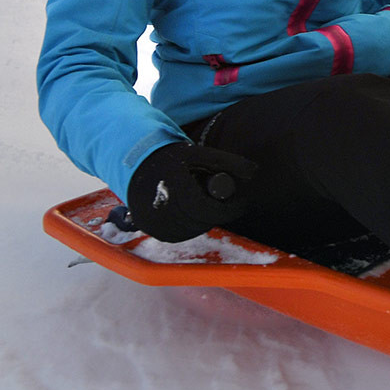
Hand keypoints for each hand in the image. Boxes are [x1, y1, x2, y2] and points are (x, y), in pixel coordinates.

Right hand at [125, 143, 257, 242]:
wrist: (134, 163)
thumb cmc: (171, 157)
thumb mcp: (200, 154)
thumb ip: (228, 162)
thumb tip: (254, 172)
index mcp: (174, 190)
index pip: (209, 210)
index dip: (230, 208)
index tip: (242, 202)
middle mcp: (160, 210)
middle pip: (202, 221)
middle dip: (219, 212)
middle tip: (227, 201)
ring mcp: (152, 222)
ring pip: (191, 230)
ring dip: (205, 220)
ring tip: (207, 203)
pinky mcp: (148, 228)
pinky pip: (177, 234)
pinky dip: (190, 226)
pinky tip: (193, 212)